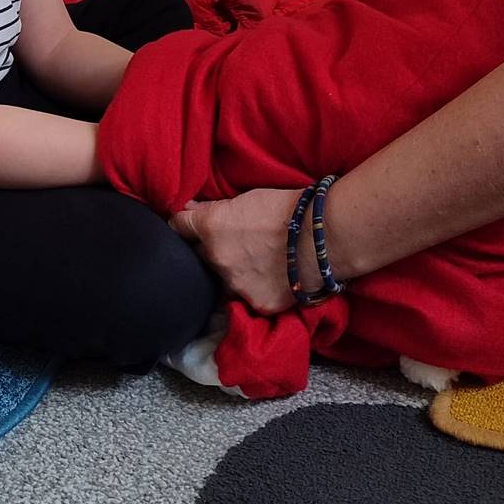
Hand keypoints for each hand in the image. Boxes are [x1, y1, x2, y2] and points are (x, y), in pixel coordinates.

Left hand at [171, 189, 317, 314]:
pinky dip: (254, 289)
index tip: (188, 226)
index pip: (177, 226)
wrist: (325, 235)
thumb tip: (189, 209)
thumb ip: (214, 209)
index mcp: (210, 227)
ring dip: (232, 273)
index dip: (183, 225)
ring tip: (256, 263)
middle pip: (199, 256)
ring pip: (222, 280)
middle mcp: (216, 258)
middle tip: (232, 245)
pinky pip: (247, 298)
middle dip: (210, 251)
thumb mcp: (245, 199)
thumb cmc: (288, 209)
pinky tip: (271, 279)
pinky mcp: (256, 304)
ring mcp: (235, 284)